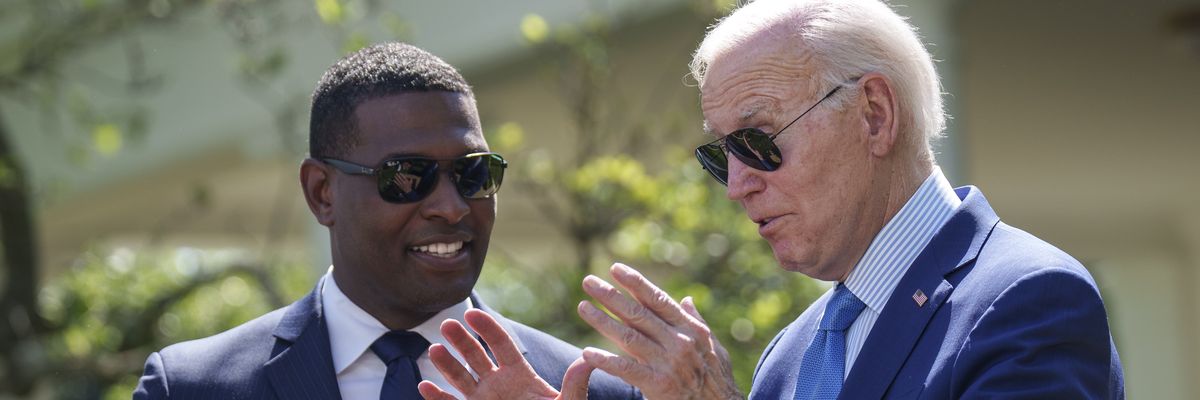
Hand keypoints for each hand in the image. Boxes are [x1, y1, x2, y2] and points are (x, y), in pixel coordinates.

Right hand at [418, 309, 594, 399]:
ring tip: (434, 350)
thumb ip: (574, 384)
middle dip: (461, 341)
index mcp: (519, 374)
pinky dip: (438, 397)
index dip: (487, 329)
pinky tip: (425, 387)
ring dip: (446, 364)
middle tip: (447, 324)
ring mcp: (482, 399)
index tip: (472, 314)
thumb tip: (588, 360)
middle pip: (476, 356)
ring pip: (460, 378)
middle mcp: (497, 383)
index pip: (501, 345)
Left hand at [578, 263, 741, 399]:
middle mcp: (679, 342)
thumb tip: (686, 299)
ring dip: (603, 321)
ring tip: (583, 307)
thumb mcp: (714, 347)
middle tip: (588, 281)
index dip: (635, 283)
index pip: (658, 300)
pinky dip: (606, 360)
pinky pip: (627, 369)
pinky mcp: (658, 385)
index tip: (615, 268)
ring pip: (629, 337)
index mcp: (691, 330)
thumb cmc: (717, 380)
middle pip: (638, 313)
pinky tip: (587, 352)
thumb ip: (697, 322)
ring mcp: (668, 363)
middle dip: (611, 296)